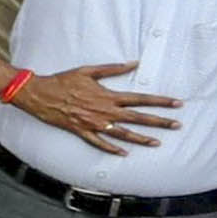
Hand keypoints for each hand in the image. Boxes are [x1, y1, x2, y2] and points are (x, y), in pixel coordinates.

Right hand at [15, 58, 187, 151]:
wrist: (38, 94)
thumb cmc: (62, 80)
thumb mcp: (88, 71)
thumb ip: (113, 69)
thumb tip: (134, 63)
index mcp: (107, 96)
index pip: (140, 99)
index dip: (160, 101)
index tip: (177, 104)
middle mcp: (104, 111)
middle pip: (137, 118)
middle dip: (160, 122)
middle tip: (177, 125)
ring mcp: (94, 123)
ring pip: (123, 134)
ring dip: (142, 138)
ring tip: (157, 143)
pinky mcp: (82, 131)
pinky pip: (100, 143)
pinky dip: (112, 149)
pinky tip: (124, 153)